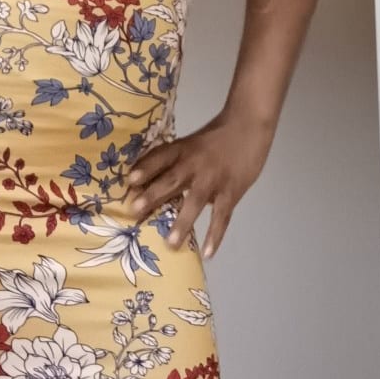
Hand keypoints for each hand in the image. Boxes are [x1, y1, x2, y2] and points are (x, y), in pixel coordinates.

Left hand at [122, 113, 274, 259]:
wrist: (249, 125)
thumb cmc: (217, 135)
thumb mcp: (192, 142)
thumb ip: (175, 162)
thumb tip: (149, 182)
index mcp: (183, 148)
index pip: (161, 157)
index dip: (146, 167)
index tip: (130, 180)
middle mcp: (195, 163)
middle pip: (172, 179)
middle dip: (153, 194)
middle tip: (135, 210)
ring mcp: (214, 179)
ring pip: (196, 201)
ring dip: (182, 222)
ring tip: (170, 244)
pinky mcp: (232, 191)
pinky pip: (222, 216)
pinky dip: (215, 235)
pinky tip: (207, 253)